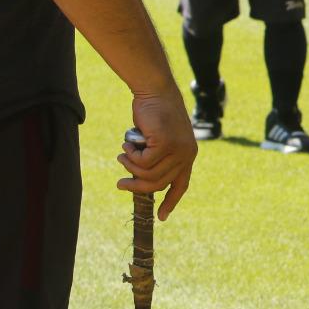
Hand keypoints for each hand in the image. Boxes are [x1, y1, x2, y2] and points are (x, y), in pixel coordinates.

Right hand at [117, 90, 197, 220]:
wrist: (155, 91)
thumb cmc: (154, 114)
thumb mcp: (158, 139)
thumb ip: (156, 158)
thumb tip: (142, 181)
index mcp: (188, 155)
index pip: (181, 184)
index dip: (171, 201)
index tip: (162, 217)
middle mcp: (187, 154)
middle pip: (157, 184)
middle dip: (136, 185)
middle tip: (120, 183)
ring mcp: (178, 149)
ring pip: (147, 173)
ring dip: (130, 166)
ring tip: (123, 154)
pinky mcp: (166, 142)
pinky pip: (142, 162)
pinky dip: (131, 155)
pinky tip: (127, 145)